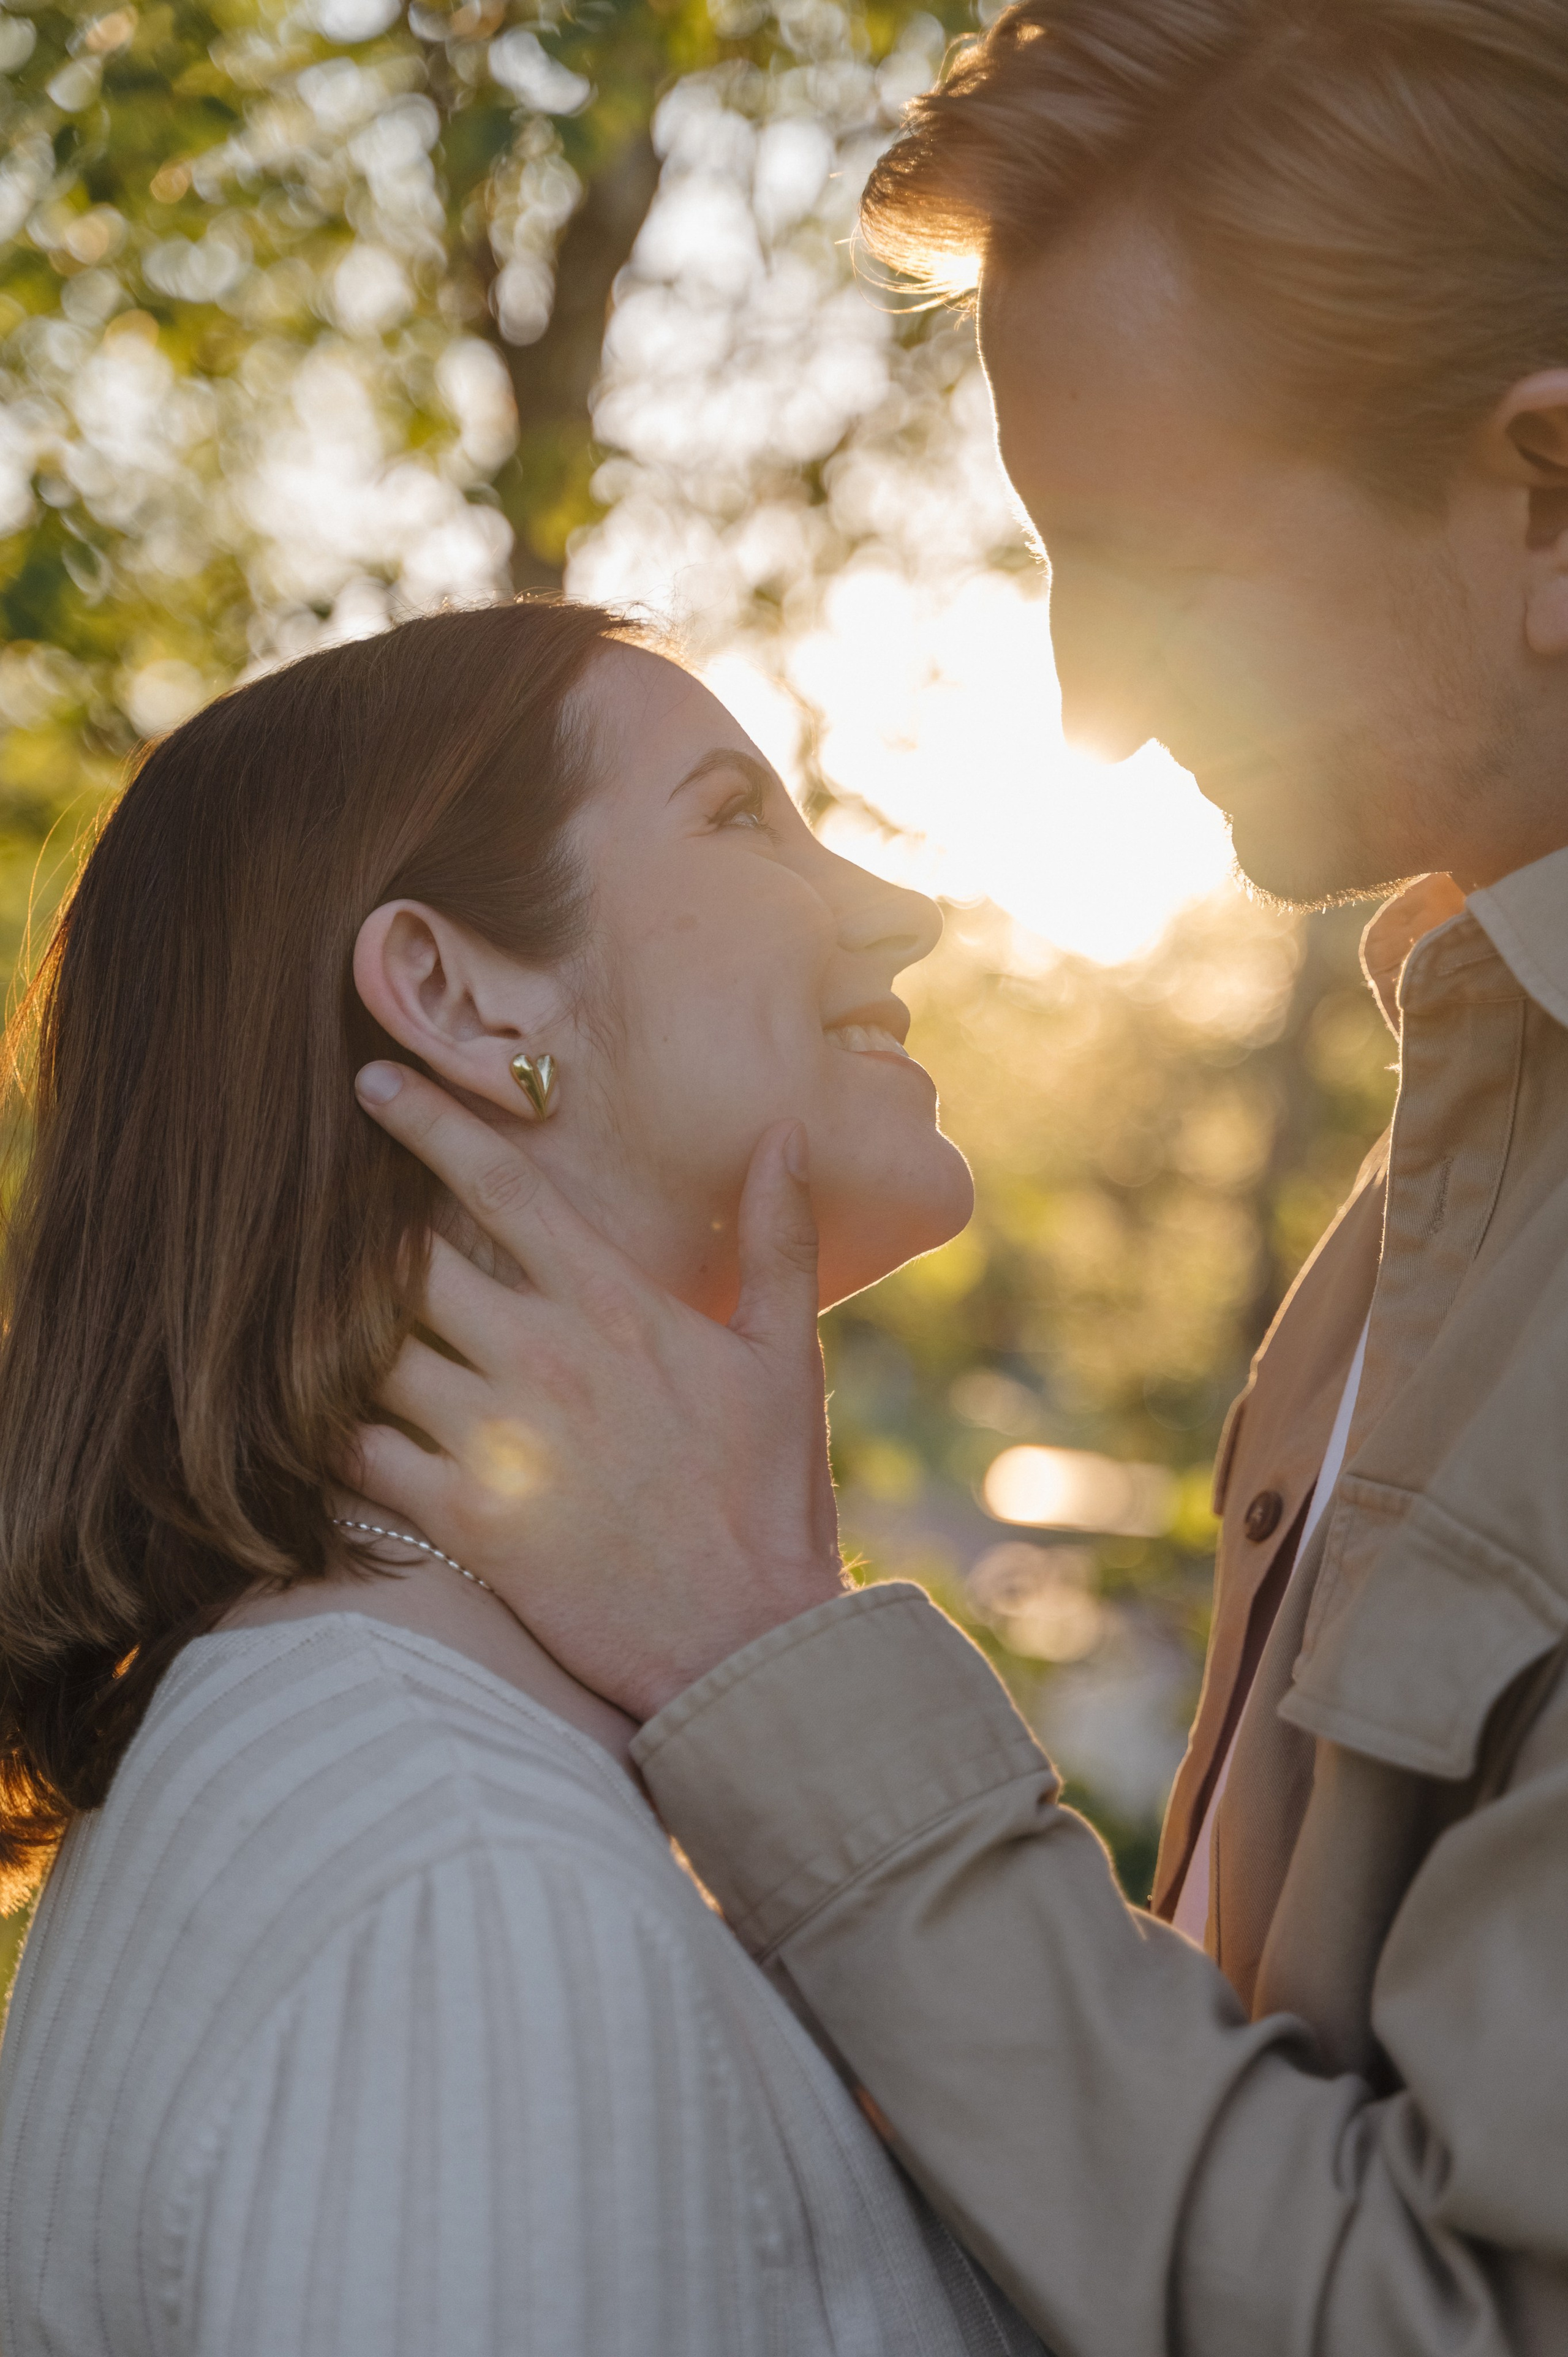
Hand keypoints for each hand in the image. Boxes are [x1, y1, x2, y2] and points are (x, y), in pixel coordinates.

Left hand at [347, 1064, 847, 1718]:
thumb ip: (778, 1239)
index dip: (429, 1124)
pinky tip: (315, 1420)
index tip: (374, 1081)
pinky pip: (358, 1455)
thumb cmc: (770, 1498)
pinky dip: (326, 1431)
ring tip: (310, 1320)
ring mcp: (500, 1438)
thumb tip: (785, 1132)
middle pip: (408, 1261)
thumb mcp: (787, 1358)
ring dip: (336, 1333)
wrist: (748, 1641)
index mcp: (615, 1306)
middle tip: (326, 1223)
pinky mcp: (468, 1519)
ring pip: (369, 1352)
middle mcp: (545, 1357)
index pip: (501, 1185)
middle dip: (361, 1237)